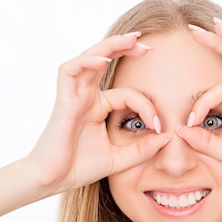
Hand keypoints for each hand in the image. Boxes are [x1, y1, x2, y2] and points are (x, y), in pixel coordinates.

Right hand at [27, 33, 170, 193]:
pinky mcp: (63, 100)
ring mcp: (74, 95)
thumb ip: (143, 149)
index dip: (147, 106)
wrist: (52, 181)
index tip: (160, 126)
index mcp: (98, 107)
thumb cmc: (79, 168)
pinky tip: (104, 59)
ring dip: (110, 46)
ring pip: (90, 58)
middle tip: (148, 45)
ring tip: (132, 39)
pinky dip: (86, 61)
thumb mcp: (120, 159)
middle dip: (126, 48)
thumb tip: (168, 137)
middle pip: (106, 61)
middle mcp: (86, 96)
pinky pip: (71, 71)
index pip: (128, 94)